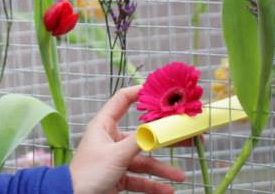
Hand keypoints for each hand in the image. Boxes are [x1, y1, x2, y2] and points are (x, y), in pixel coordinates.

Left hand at [69, 85, 186, 193]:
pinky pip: (139, 178)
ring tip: (181, 175)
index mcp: (104, 125)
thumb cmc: (88, 172)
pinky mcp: (118, 176)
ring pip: (144, 160)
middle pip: (142, 135)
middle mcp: (111, 139)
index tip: (160, 91)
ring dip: (162, 169)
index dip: (140, 93)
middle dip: (164, 139)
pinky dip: (153, 184)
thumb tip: (157, 128)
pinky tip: (168, 190)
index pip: (122, 100)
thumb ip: (139, 141)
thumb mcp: (116, 154)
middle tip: (186, 138)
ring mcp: (116, 158)